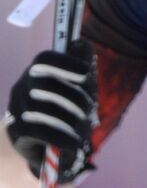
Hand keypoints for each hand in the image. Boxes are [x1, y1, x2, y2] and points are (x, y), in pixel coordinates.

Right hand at [5, 38, 96, 183]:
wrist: (41, 143)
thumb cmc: (65, 110)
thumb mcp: (79, 88)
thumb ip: (83, 65)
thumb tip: (84, 43)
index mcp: (38, 72)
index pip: (45, 58)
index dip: (66, 62)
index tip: (86, 72)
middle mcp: (23, 86)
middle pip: (46, 82)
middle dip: (75, 96)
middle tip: (91, 109)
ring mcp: (16, 108)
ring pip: (42, 108)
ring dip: (71, 119)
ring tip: (85, 130)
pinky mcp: (16, 131)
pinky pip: (36, 131)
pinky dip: (60, 137)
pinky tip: (74, 144)